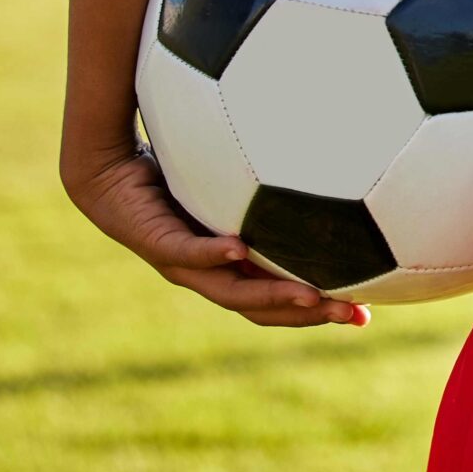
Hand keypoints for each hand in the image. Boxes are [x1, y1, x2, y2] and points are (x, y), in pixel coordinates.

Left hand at [63, 147, 367, 328]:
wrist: (107, 172)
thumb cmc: (174, 170)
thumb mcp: (235, 180)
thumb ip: (273, 181)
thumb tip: (329, 156)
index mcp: (229, 267)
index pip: (279, 300)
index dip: (320, 310)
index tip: (365, 313)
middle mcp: (208, 274)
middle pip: (262, 308)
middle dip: (309, 314)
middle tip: (352, 315)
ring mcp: (181, 263)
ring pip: (229, 291)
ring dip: (270, 295)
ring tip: (311, 296)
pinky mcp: (156, 241)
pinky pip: (188, 250)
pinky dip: (214, 252)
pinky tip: (241, 247)